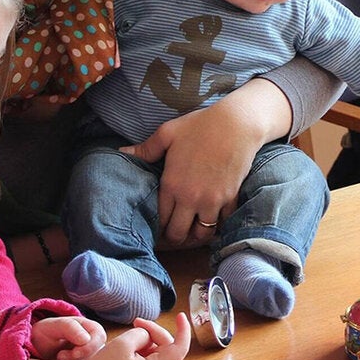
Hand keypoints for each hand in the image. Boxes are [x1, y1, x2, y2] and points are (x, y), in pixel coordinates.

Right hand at [27, 314, 190, 359]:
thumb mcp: (124, 342)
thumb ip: (144, 333)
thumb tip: (151, 335)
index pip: (180, 349)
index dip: (183, 330)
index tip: (180, 316)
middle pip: (168, 347)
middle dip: (153, 333)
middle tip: (136, 322)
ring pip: (162, 354)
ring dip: (149, 342)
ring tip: (129, 342)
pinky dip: (147, 352)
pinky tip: (131, 351)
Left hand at [123, 81, 281, 245]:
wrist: (238, 123)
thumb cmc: (201, 125)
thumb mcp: (168, 132)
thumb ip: (145, 148)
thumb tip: (122, 152)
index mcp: (172, 184)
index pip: (160, 220)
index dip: (158, 227)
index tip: (158, 227)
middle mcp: (190, 198)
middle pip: (179, 234)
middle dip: (175, 236)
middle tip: (174, 231)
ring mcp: (212, 201)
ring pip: (202, 234)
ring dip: (196, 233)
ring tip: (193, 227)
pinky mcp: (230, 198)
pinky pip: (223, 222)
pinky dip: (218, 223)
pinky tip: (213, 217)